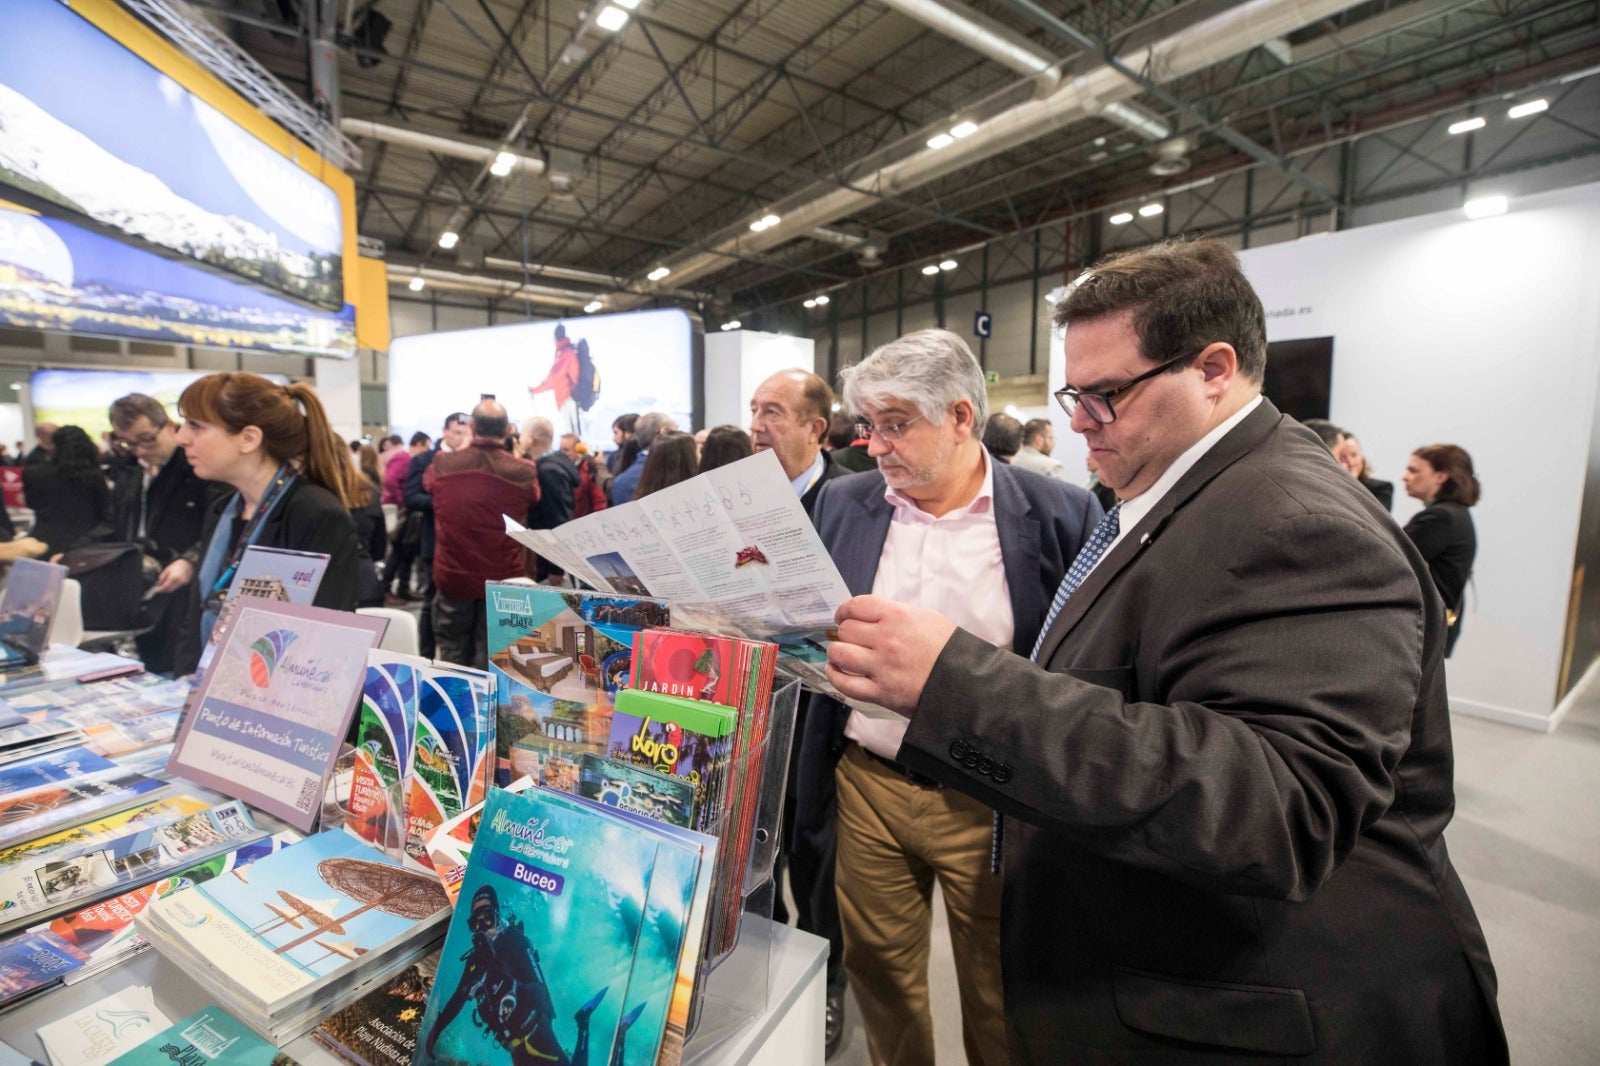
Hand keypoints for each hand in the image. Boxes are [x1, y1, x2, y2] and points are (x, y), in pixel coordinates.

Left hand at [151, 558, 194, 594]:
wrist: (188, 563)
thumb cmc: (177, 565)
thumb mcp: (167, 569)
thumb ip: (162, 577)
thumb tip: (158, 583)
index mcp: (173, 577)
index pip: (165, 586)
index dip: (160, 589)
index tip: (156, 590)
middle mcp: (179, 581)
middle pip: (169, 589)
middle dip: (163, 590)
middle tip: (158, 589)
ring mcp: (183, 582)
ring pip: (173, 589)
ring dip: (168, 588)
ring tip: (163, 586)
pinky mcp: (185, 583)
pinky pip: (177, 586)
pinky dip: (172, 586)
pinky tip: (170, 583)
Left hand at [826, 595, 956, 712]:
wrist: (965, 682)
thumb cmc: (948, 649)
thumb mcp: (926, 619)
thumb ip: (896, 615)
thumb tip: (869, 617)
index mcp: (898, 616)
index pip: (857, 606)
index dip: (844, 611)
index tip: (843, 617)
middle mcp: (886, 639)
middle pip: (846, 630)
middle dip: (844, 633)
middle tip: (849, 639)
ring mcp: (882, 666)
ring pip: (840, 653)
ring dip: (836, 653)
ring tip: (840, 655)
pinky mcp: (881, 692)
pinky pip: (845, 683)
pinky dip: (835, 675)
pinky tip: (835, 671)